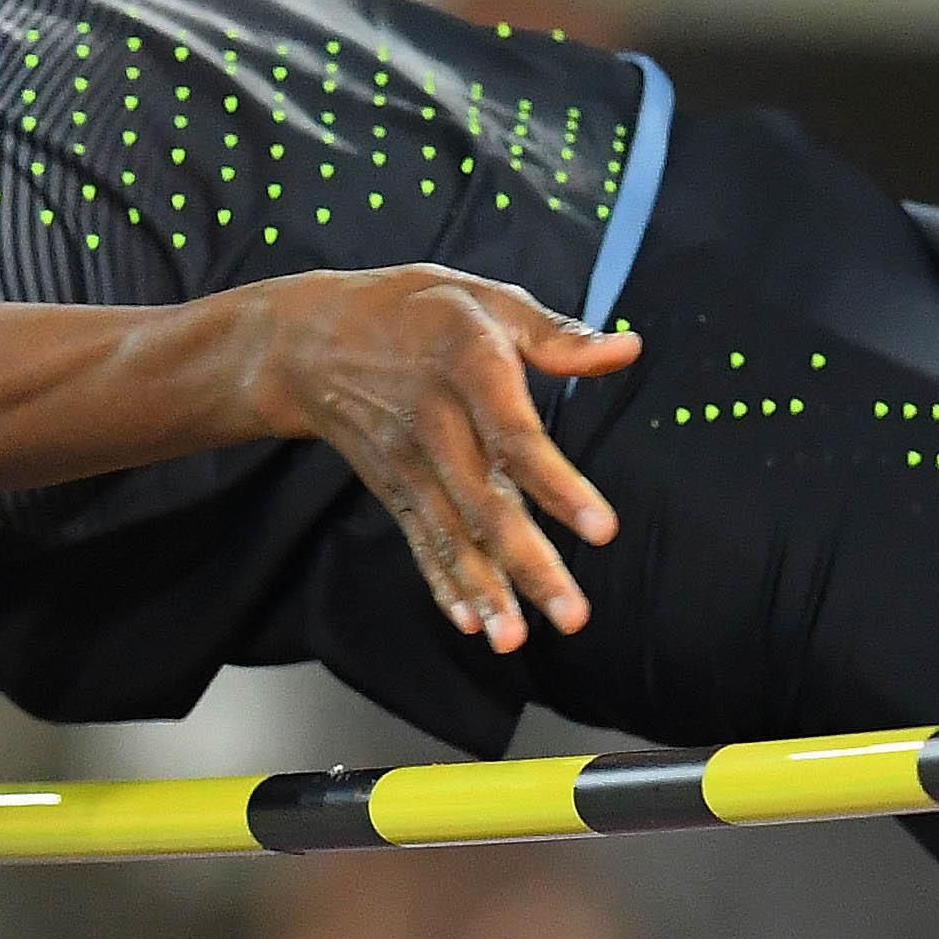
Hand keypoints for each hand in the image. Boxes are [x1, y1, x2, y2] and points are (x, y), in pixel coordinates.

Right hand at [236, 265, 633, 650]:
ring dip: (485, 591)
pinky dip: (443, 583)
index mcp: (467, 368)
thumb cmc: (415, 311)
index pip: (517, 437)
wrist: (310, 339)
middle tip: (572, 616)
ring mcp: (409, 462)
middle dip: (528, 565)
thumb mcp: (485, 298)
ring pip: (451, 535)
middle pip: (484, 503)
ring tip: (516, 640)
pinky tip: (471, 623)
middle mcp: (434, 423)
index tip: (602, 530)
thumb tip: (628, 349)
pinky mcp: (394, 488)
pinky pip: (420, 542)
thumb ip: (556, 334)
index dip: (558, 485)